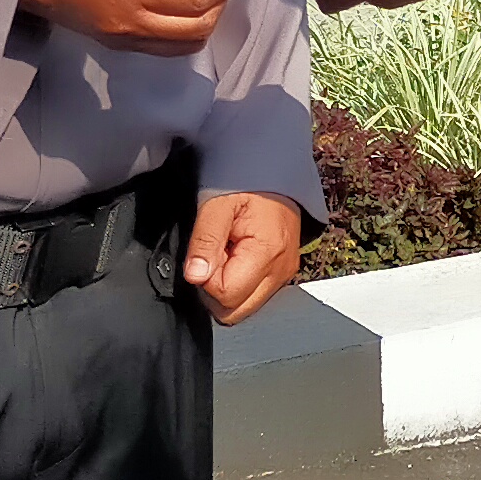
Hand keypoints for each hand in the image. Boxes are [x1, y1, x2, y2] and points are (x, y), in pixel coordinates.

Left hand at [183, 191, 301, 325]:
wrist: (272, 167)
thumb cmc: (245, 181)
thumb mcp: (216, 204)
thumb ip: (205, 241)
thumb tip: (196, 277)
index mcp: (268, 253)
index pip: (225, 295)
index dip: (206, 277)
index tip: (206, 250)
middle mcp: (281, 271)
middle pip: (236, 312)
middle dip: (215, 290)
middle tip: (212, 255)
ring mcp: (284, 275)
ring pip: (243, 308)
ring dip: (226, 288)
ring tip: (225, 252)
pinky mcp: (282, 273)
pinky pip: (253, 296)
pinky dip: (238, 284)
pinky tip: (235, 257)